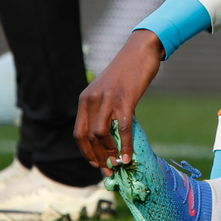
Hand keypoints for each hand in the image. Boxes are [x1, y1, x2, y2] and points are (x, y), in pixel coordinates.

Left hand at [74, 29, 163, 174]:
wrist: (141, 49)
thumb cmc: (129, 71)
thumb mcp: (110, 90)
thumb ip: (107, 109)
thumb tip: (113, 134)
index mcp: (85, 99)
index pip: (79, 133)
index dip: (86, 152)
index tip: (96, 164)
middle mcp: (92, 100)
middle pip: (88, 137)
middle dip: (97, 157)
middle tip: (108, 170)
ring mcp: (108, 99)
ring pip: (101, 135)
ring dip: (109, 154)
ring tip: (118, 165)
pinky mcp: (125, 99)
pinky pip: (123, 128)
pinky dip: (125, 146)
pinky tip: (128, 157)